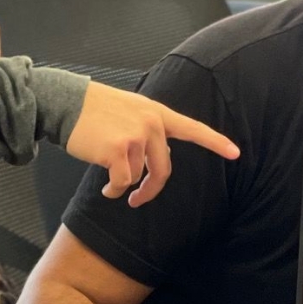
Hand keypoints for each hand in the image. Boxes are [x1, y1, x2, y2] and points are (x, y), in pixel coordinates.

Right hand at [66, 82, 239, 206]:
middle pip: (163, 169)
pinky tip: (105, 188)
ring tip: (108, 178)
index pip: (192, 128)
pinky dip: (113, 190)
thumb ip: (148, 129)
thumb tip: (155, 162)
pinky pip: (122, 182)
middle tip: (138, 201)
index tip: (235, 153)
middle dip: (150, 189)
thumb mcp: (130, 110)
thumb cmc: (95, 110)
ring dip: (122, 184)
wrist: (67, 102)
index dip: (215, 142)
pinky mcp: (118, 149)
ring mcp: (135, 136)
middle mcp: (151, 123)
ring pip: (136, 177)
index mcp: (156, 113)